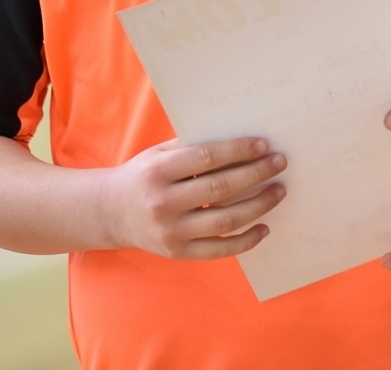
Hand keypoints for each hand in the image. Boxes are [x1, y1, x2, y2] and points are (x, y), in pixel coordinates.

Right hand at [100, 136, 285, 258]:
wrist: (109, 213)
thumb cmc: (143, 176)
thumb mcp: (159, 153)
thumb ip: (192, 146)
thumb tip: (239, 139)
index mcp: (159, 171)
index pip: (207, 158)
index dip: (239, 151)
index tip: (264, 145)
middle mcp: (163, 203)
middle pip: (221, 188)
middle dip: (256, 174)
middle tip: (280, 163)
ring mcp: (171, 231)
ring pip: (226, 219)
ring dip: (259, 205)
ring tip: (278, 191)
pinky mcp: (178, 252)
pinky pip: (220, 249)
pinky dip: (246, 240)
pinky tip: (264, 226)